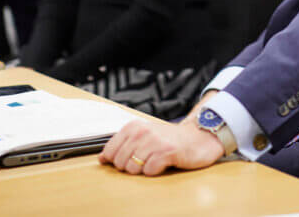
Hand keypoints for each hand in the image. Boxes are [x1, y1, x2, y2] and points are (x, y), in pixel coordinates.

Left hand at [99, 117, 224, 175]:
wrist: (197, 137)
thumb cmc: (168, 139)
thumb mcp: (143, 136)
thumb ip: (121, 145)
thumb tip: (101, 158)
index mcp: (133, 126)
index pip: (109, 151)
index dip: (115, 160)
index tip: (128, 158)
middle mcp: (142, 131)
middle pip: (120, 162)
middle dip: (130, 166)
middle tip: (145, 159)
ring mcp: (154, 141)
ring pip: (132, 168)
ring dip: (143, 169)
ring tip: (154, 160)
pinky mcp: (166, 152)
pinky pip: (149, 171)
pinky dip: (154, 171)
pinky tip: (163, 163)